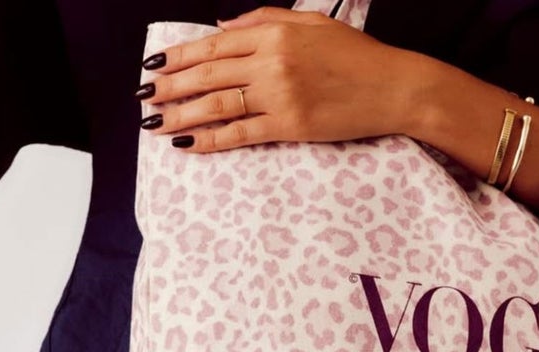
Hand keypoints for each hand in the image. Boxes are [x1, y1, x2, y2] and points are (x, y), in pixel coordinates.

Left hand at [134, 6, 422, 152]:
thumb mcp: (311, 23)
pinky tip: (188, 144)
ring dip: (180, 115)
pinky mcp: (290, 126)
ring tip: (154, 123)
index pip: (214, 45)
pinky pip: (240, 133)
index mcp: (275, 33)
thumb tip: (221, 28)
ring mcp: (280, 96)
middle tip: (143, 96)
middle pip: (208, 74)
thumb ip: (264, 19)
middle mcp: (272, 62)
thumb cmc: (356, 55)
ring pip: (217, 105)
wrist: (395, 88)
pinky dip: (211, 139)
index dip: (179, 56)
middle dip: (169, 86)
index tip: (154, 65)